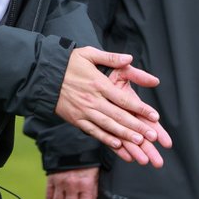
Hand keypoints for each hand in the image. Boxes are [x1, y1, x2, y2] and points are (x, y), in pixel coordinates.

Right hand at [55, 47, 168, 162]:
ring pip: (108, 126)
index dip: (140, 109)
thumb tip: (130, 58)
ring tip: (139, 143)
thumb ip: (111, 58)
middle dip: (137, 127)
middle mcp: (93, 100)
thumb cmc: (68, 63)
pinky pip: (93, 131)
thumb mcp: (89, 54)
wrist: (44, 76)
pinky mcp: (76, 119)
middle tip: (152, 136)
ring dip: (125, 135)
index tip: (154, 116)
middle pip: (119, 116)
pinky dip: (106, 138)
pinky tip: (118, 144)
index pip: (124, 99)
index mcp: (99, 84)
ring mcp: (84, 111)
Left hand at [107, 65, 172, 166]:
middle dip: (149, 149)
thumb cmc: (107, 73)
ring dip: (136, 151)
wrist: (89, 76)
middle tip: (158, 162)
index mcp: (132, 105)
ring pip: (127, 140)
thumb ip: (138, 76)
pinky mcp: (101, 126)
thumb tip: (155, 81)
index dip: (157, 131)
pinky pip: (110, 140)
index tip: (166, 142)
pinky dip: (119, 150)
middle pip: (140, 135)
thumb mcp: (124, 71)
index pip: (148, 120)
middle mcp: (125, 115)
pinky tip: (127, 158)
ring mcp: (114, 122)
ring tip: (144, 162)